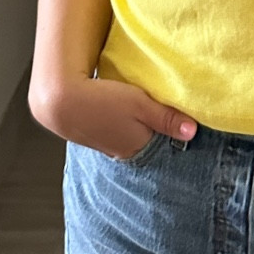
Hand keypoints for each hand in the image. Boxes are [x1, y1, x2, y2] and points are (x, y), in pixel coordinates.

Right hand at [30, 76, 197, 159]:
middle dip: (154, 127)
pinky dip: (119, 121)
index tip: (178, 117)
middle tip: (158, 109)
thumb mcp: (141, 105)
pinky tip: (116, 109)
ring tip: (137, 107)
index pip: (163, 142)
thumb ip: (167, 118)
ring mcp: (107, 145)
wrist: (61, 101)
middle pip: (146, 139)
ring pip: (130, 134)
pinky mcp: (94, 135)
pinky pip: (114, 130)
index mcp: (138, 147)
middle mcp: (123, 152)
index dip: (171, 129)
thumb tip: (192, 132)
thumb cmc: (103, 102)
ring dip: (135, 123)